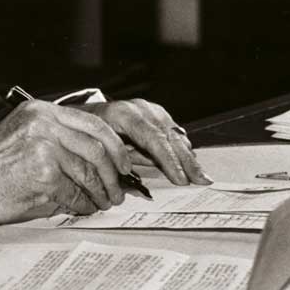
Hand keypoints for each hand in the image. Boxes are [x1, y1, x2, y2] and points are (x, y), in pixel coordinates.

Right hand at [0, 100, 133, 227]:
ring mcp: (43, 147)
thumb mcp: (23, 136)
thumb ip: (57, 138)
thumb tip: (98, 159)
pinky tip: (83, 208)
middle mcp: (44, 123)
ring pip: (89, 172)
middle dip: (114, 173)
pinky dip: (83, 204)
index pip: (93, 122)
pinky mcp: (42, 174)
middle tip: (118, 190)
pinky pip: (75, 192)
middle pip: (97, 147)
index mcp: (41, 111)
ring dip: (101, 192)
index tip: (123, 164)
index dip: (114, 146)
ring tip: (104, 203)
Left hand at [80, 99, 211, 186]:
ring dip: (189, 158)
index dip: (168, 160)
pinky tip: (191, 162)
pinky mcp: (158, 114)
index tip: (180, 179)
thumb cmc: (88, 131)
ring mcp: (151, 110)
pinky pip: (174, 132)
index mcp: (124, 114)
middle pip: (169, 137)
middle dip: (186, 162)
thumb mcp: (96, 143)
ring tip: (202, 176)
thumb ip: (116, 158)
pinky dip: (183, 148)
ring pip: (175, 135)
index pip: (153, 138)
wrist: (87, 112)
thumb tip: (134, 177)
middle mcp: (141, 109)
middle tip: (201, 180)